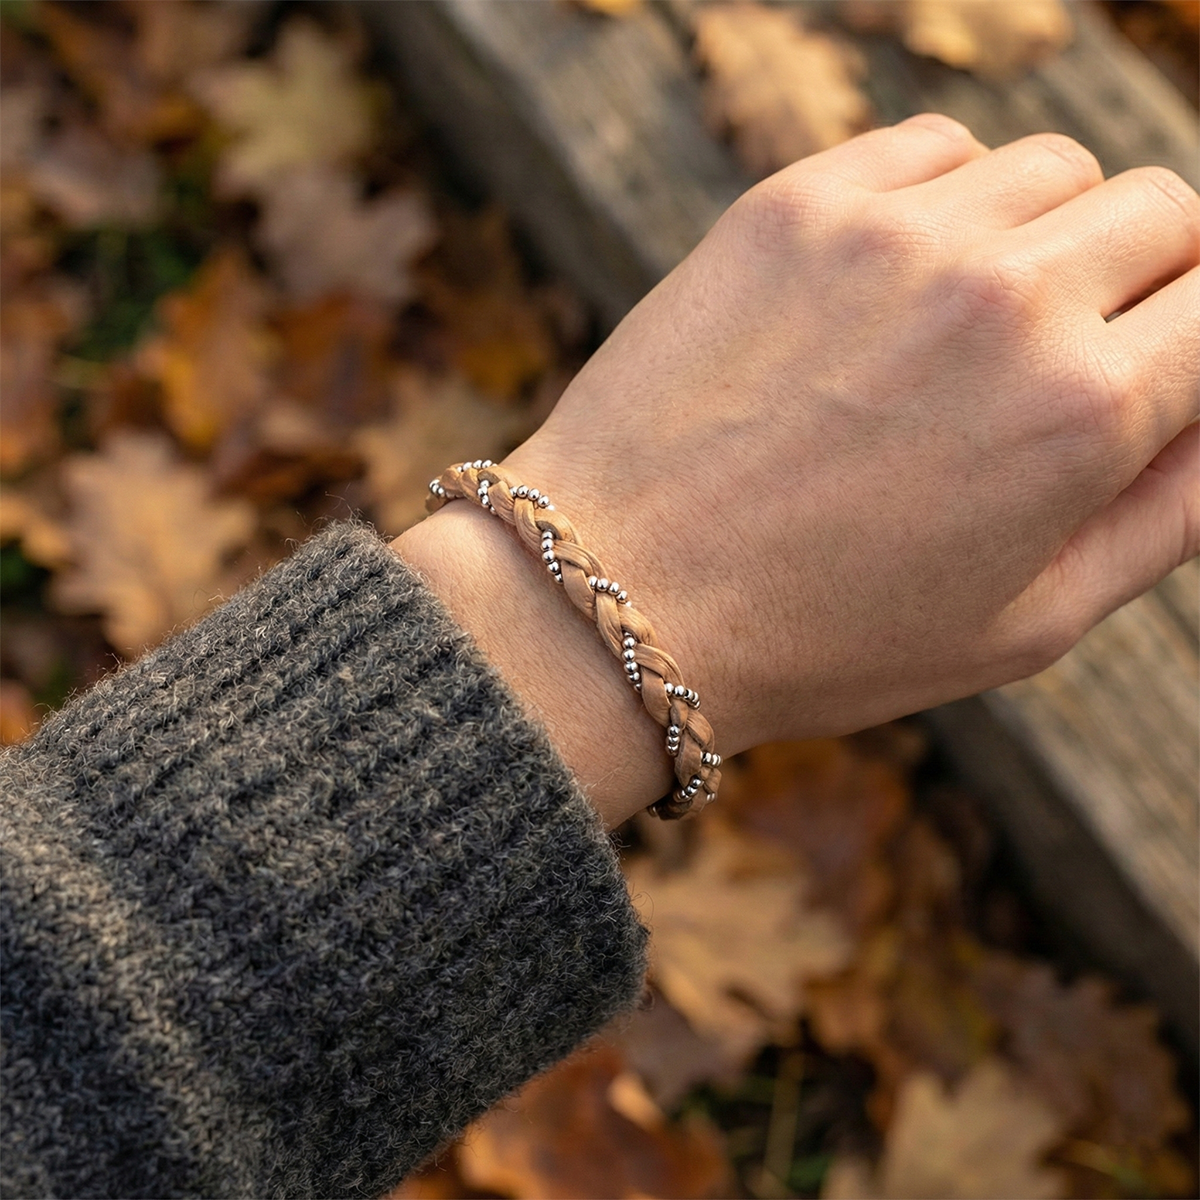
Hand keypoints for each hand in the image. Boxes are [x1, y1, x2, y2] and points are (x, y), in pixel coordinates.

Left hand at [398, 115, 1198, 826]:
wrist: (621, 593)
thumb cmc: (820, 636)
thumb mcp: (1025, 627)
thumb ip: (1167, 516)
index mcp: (1082, 413)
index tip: (1163, 361)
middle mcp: (1005, 298)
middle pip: (1165, 209)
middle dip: (1149, 277)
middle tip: (1077, 346)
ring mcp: (894, 235)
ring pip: (1053, 168)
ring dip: (1048, 233)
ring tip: (977, 323)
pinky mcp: (798, 205)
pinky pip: (935, 150)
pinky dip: (949, 199)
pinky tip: (900, 281)